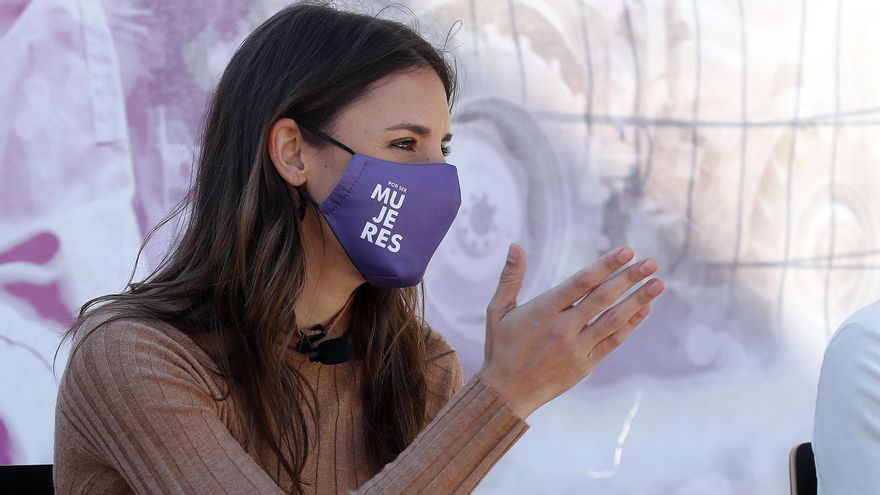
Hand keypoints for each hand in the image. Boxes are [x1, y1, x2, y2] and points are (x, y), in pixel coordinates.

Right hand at [478, 244, 663, 418]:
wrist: (506, 393)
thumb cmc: (501, 348)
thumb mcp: (498, 310)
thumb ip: (510, 278)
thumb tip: (515, 245)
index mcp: (543, 310)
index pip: (582, 282)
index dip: (606, 265)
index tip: (627, 251)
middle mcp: (563, 328)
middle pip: (603, 298)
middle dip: (629, 278)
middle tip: (651, 263)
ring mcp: (576, 348)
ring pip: (613, 319)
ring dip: (638, 300)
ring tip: (658, 284)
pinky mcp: (585, 365)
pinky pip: (613, 341)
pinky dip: (630, 325)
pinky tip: (644, 309)